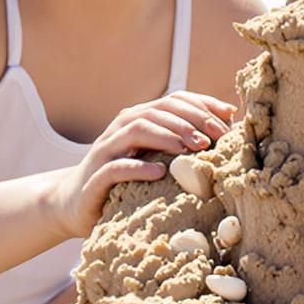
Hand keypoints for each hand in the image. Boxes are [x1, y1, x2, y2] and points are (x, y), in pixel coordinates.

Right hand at [49, 91, 237, 237]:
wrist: (76, 203)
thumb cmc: (127, 180)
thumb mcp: (155, 157)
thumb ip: (182, 141)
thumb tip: (227, 126)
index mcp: (140, 118)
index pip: (174, 100)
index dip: (202, 105)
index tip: (228, 119)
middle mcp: (122, 127)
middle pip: (158, 111)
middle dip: (190, 120)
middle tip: (216, 137)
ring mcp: (107, 149)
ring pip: (137, 130)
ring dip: (168, 136)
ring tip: (193, 148)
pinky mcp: (96, 176)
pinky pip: (117, 167)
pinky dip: (139, 167)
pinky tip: (160, 171)